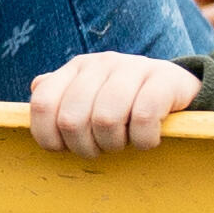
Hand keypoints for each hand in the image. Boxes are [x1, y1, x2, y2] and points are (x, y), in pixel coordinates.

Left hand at [26, 51, 200, 156]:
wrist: (177, 87)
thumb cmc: (125, 100)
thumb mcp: (90, 94)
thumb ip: (61, 94)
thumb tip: (36, 88)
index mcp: (76, 67)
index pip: (43, 104)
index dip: (48, 136)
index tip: (64, 149)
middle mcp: (101, 63)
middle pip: (72, 120)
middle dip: (84, 147)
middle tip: (100, 149)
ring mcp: (133, 67)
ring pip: (105, 120)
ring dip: (114, 144)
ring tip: (123, 143)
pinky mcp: (164, 79)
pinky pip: (143, 118)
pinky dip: (143, 139)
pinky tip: (147, 139)